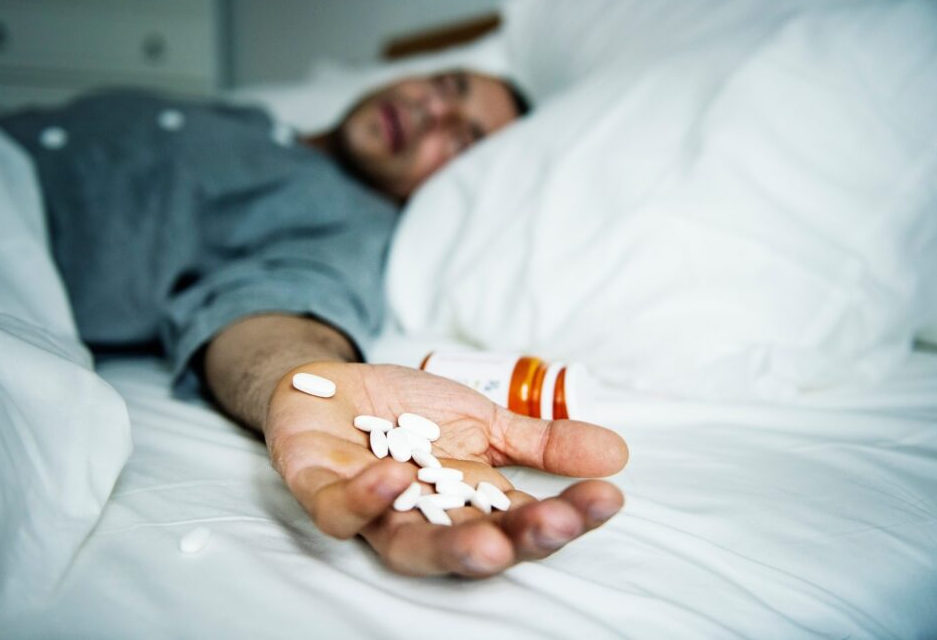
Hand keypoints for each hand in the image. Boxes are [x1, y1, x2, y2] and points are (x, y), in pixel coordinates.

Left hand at [265, 361, 627, 576]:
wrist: (329, 387)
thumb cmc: (407, 413)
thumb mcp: (485, 420)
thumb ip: (542, 442)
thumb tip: (616, 453)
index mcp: (468, 506)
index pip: (523, 522)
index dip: (566, 515)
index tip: (606, 497)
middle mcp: (424, 518)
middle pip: (473, 546)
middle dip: (516, 542)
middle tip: (554, 527)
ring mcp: (370, 510)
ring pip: (408, 548)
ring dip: (449, 547)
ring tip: (489, 542)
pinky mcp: (319, 488)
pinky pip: (337, 509)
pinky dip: (363, 499)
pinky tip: (393, 476)